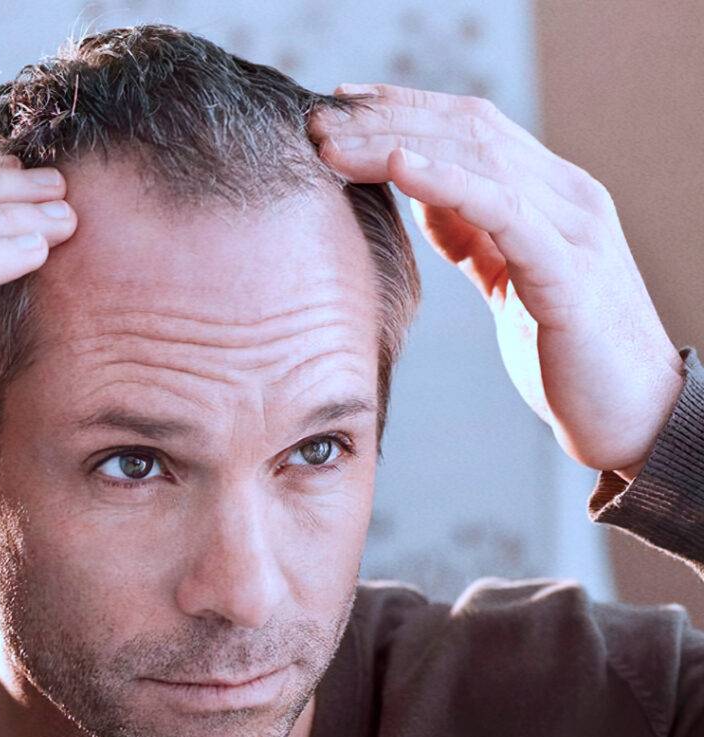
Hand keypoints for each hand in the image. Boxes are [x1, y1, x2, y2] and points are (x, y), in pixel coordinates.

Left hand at [308, 83, 685, 481]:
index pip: (470, 129)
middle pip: (467, 131)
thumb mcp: (507, 280)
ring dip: (397, 143)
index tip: (338, 107)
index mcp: (550, 196)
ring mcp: (572, 229)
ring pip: (479, 159)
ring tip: (335, 142)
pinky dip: (449, 182)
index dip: (403, 110)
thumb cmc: (563, 355)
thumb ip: (473, 232)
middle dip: (386, 120)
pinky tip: (400, 164)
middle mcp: (566, 196)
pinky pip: (503, 210)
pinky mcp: (567, 273)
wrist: (632, 416)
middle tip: (316, 122)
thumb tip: (423, 191)